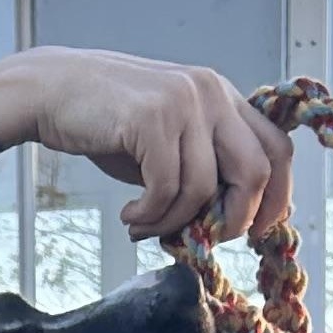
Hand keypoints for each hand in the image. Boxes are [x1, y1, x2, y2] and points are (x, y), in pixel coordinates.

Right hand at [0, 50, 291, 242]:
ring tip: (145, 227)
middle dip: (233, 221)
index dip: (275, 200)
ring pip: (204, 189)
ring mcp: (183, 102)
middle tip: (201, 241)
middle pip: (256, 172)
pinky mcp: (152, 118)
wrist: (55, 91)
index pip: (277, 150)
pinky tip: (130, 216)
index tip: (250, 233)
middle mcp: (212, 93)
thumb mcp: (169, 144)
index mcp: (223, 98)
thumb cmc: (110, 124)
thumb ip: (202, 171)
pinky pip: (166, 189)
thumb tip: (227, 224)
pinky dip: (150, 217)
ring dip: (174, 224)